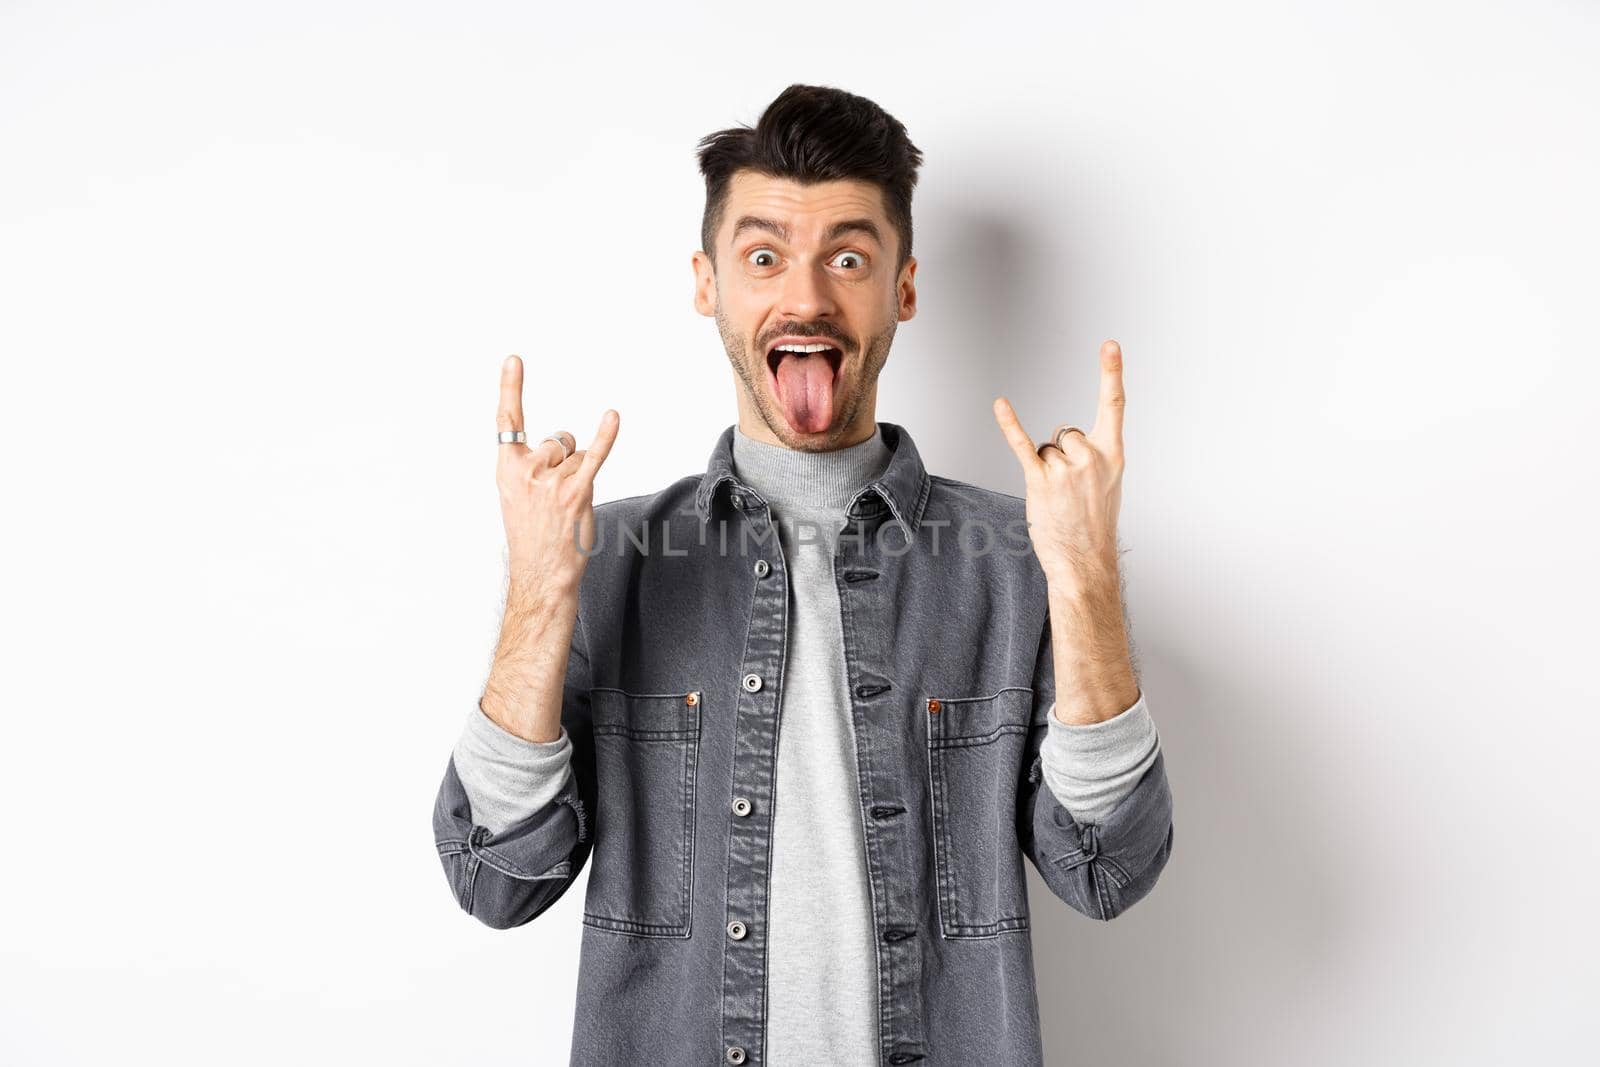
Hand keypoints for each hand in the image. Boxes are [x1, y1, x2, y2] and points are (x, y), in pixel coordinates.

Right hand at [495, 354, 618, 600]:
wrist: (542, 575)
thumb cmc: (533, 535)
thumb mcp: (517, 496)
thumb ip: (532, 465)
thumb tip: (566, 445)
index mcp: (507, 470)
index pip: (507, 421)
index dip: (511, 388)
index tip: (515, 360)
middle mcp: (526, 471)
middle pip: (559, 439)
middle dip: (565, 458)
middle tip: (554, 496)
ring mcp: (551, 482)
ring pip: (578, 455)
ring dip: (579, 474)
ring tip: (566, 506)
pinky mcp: (576, 493)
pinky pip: (594, 457)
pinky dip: (605, 437)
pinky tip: (612, 417)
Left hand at [992, 339, 1125, 597]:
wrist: (1086, 563)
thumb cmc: (1095, 526)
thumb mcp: (1107, 485)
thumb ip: (1092, 455)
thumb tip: (1061, 438)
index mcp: (1113, 456)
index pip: (1114, 406)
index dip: (1111, 373)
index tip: (1109, 346)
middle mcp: (1091, 457)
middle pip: (1064, 432)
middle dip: (1061, 455)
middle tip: (1070, 489)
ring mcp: (1066, 469)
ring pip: (1045, 448)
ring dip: (1045, 470)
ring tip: (1057, 498)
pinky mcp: (1040, 482)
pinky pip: (1023, 445)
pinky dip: (1010, 425)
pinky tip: (1001, 404)